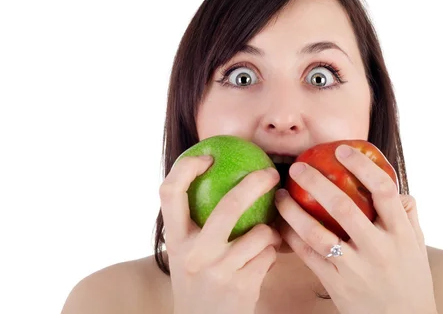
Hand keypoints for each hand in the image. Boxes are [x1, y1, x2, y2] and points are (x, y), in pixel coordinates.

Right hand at [159, 156, 281, 313]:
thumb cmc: (199, 286)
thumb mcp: (187, 256)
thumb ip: (196, 226)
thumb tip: (220, 178)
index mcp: (176, 241)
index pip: (170, 193)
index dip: (187, 167)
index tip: (208, 154)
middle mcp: (193, 254)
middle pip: (228, 206)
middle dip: (255, 183)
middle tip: (270, 173)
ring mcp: (218, 272)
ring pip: (260, 234)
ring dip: (270, 233)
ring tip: (267, 238)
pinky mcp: (243, 287)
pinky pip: (270, 256)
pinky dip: (272, 254)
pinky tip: (265, 261)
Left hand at [274, 145, 437, 313]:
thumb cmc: (410, 281)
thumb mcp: (418, 246)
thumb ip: (408, 217)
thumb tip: (397, 191)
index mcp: (401, 234)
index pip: (383, 191)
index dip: (362, 166)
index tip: (342, 149)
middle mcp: (379, 249)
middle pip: (344, 207)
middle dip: (317, 183)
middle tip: (298, 167)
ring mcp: (356, 268)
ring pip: (318, 234)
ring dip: (294, 211)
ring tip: (280, 195)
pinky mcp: (337, 284)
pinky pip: (309, 257)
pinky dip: (293, 238)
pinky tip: (282, 224)